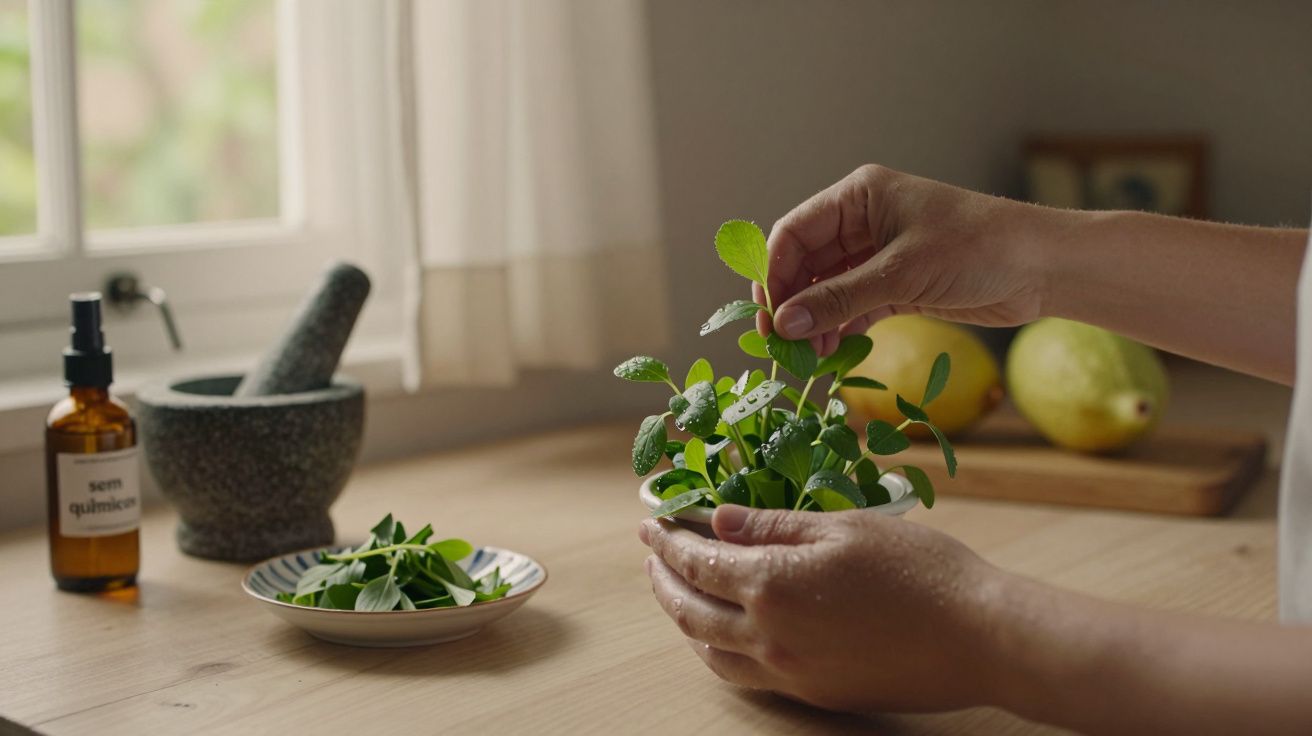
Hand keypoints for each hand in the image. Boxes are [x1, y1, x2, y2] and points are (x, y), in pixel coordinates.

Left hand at [638, 505, 1010, 713]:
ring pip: (710, 651)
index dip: (666, 540)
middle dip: (663, 579)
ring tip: (677, 595)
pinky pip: (744, 676)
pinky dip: (717, 652)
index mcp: (772, 584)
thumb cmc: (920, 572)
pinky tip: (723, 636)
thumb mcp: (844, 528)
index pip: (697, 562)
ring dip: (683, 620)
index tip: (649, 522)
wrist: (978, 638)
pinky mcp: (813, 693)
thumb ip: (774, 526)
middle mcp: (769, 635)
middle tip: (651, 556)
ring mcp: (789, 671)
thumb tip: (719, 520)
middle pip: (690, 610)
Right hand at [755, 164, 1047, 353]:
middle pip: (806, 264)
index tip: (768, 315)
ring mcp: (879, 255)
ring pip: (827, 290)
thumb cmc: (978, 249)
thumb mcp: (902, 273)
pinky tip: (831, 354)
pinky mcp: (897, 286)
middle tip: (781, 344)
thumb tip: (785, 323)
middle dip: (793, 303)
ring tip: (809, 357)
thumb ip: (840, 299)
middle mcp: (863, 222)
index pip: (794, 232)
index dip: (774, 273)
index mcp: (860, 197)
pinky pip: (853, 308)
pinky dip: (840, 330)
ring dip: (815, 322)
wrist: (1042, 268)